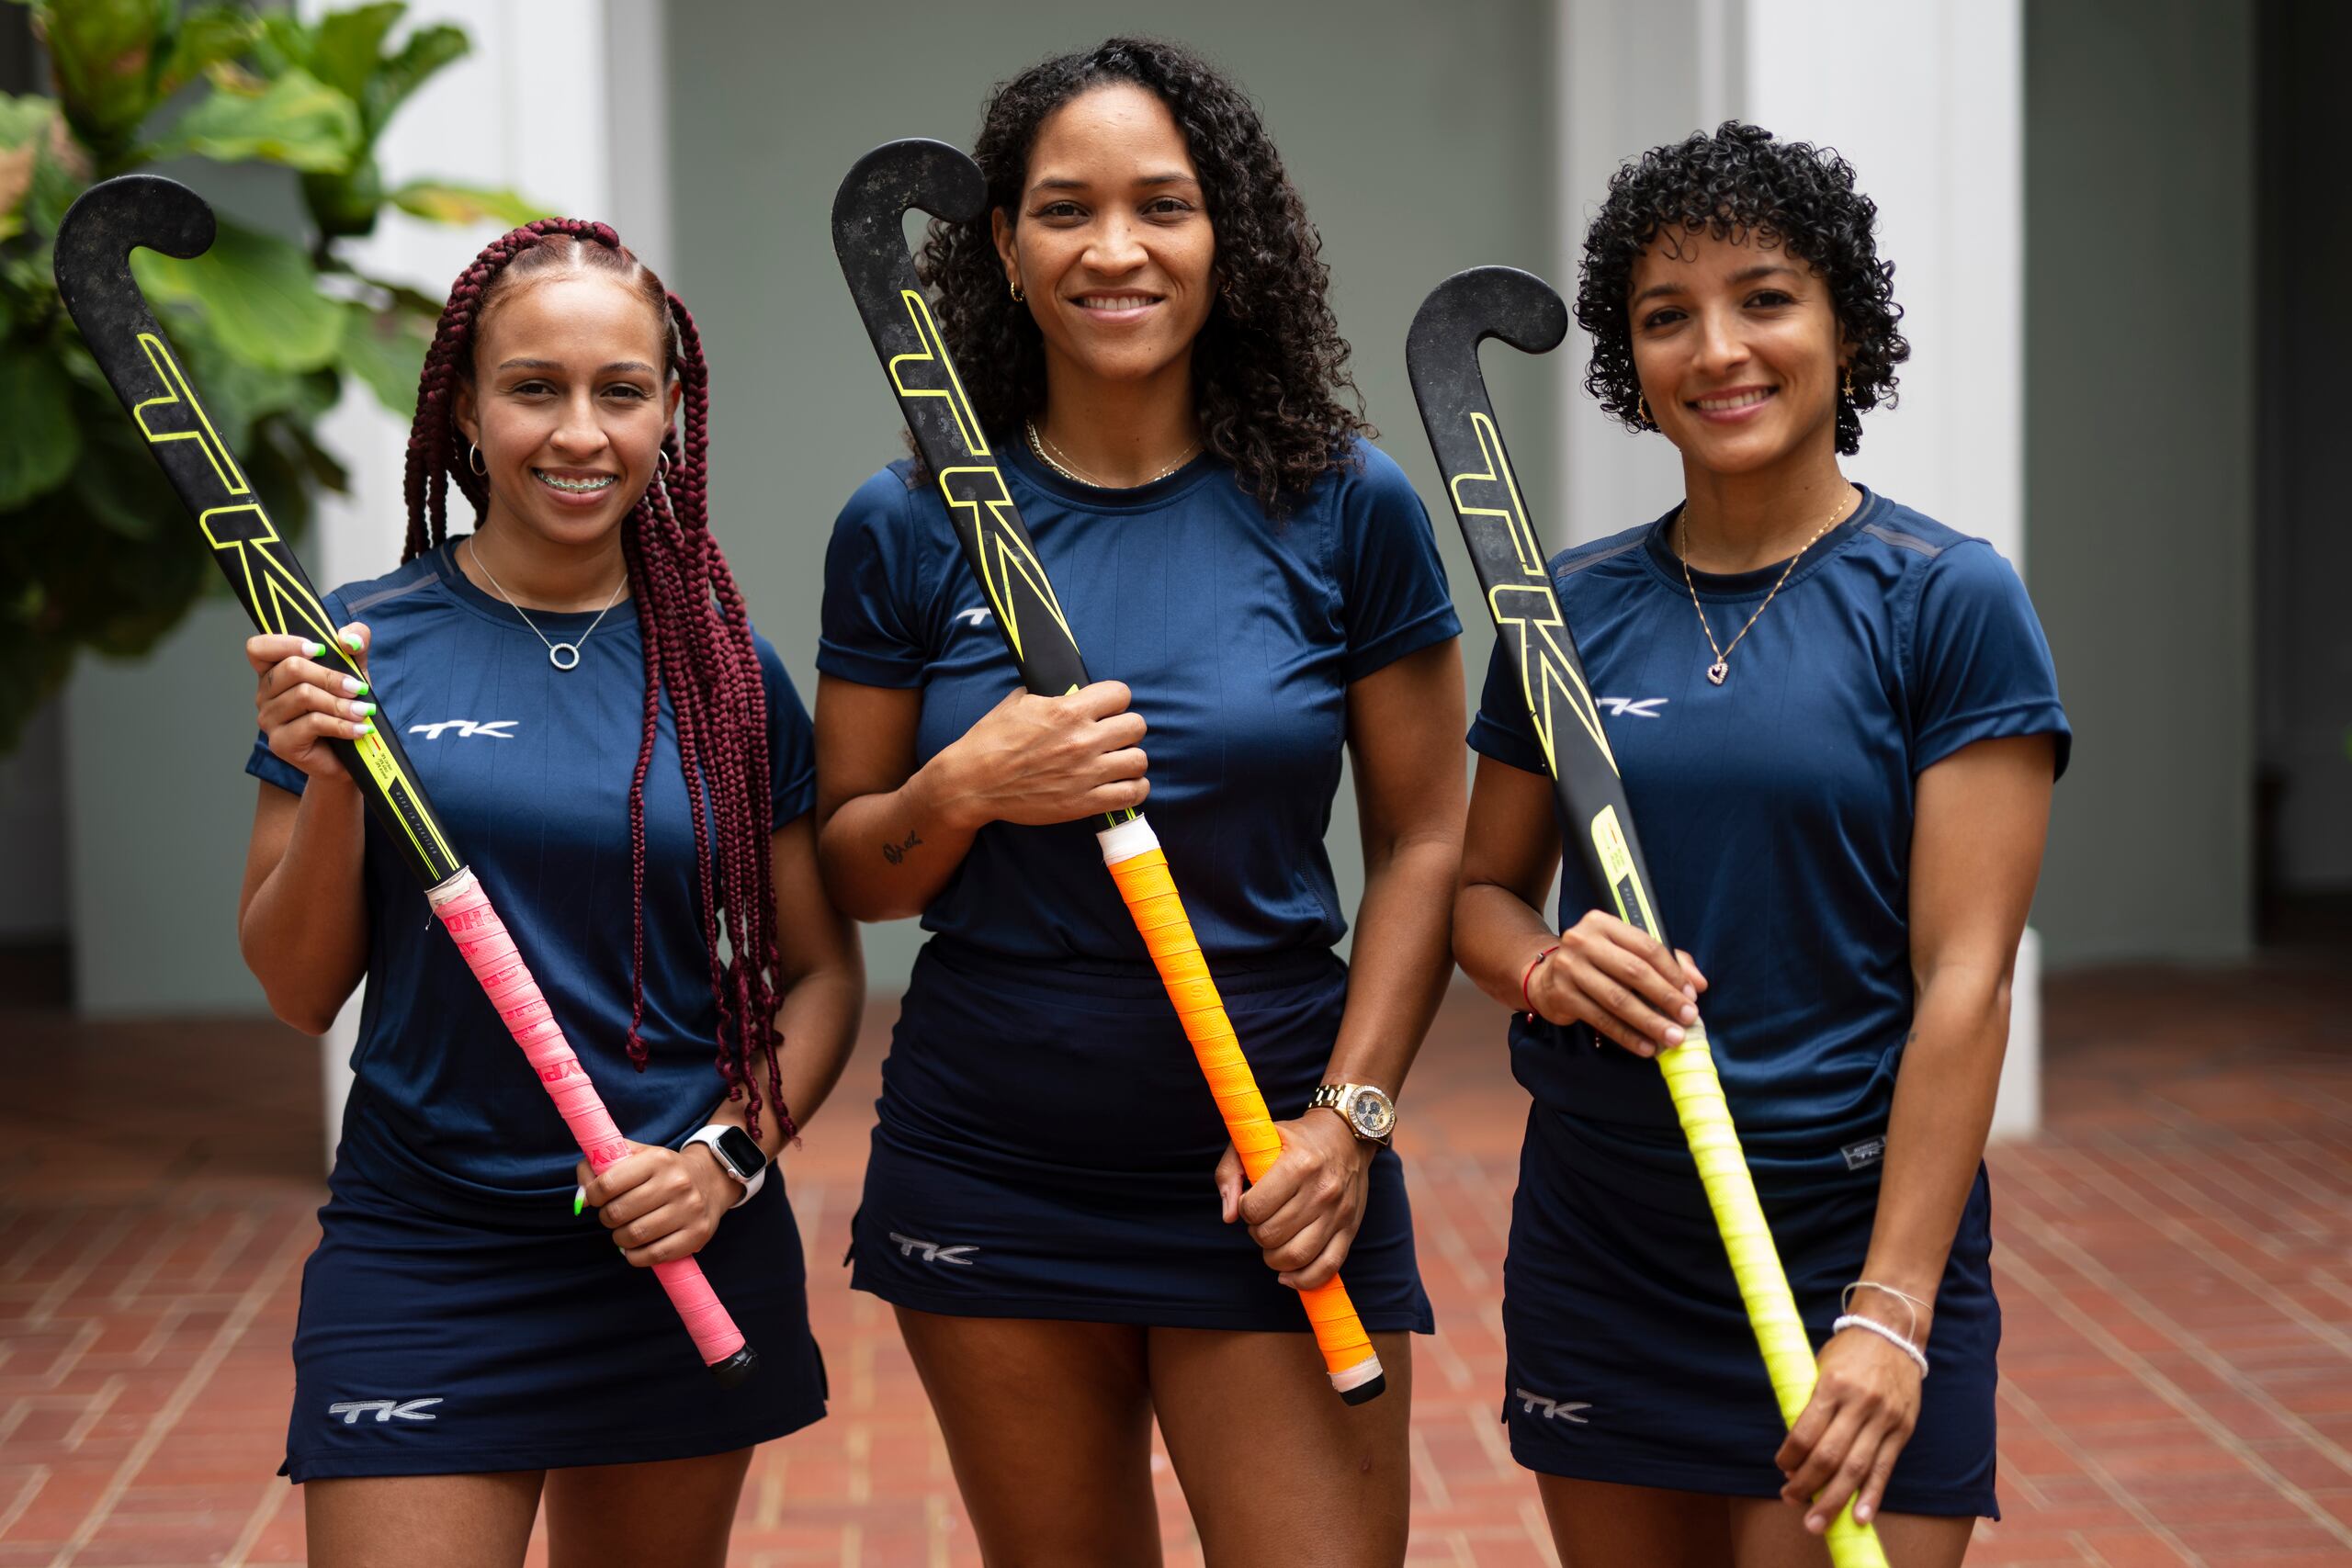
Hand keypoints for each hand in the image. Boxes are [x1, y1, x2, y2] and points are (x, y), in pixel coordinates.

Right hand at [246, 622, 373, 783]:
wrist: (351, 755)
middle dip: (331, 676)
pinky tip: (359, 729)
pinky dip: (341, 724)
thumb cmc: (346, 708)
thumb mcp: (355, 670)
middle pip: (291, 669)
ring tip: (362, 712)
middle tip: (358, 688)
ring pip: (304, 696)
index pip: (258, 648)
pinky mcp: (280, 743)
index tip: (320, 649)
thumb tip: (349, 638)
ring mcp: (268, 720)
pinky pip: (312, 723)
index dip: (286, 643)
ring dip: (340, 703)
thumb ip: (355, 644)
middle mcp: (264, 695)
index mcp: (274, 673)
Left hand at [574, 1140, 739, 1266]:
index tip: (596, 1198)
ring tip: (624, 1231)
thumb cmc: (663, 1170)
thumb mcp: (635, 1155)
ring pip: (634, 1236)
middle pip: (617, 1213)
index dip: (592, 1195)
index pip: (607, 1183)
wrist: (711, 1180)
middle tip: (612, 1215)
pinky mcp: (697, 1234)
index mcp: (658, 1159)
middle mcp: (676, 1183)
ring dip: (619, 1238)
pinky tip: (636, 1247)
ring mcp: (689, 1210)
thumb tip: (581, 1199)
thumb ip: (599, 1167)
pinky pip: (654, 1255)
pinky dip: (636, 1256)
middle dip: (606, 1217)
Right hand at [927, 681, 1147, 828]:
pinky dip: (1133, 789)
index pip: (1121, 694)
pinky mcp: (1084, 803)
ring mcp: (1086, 774)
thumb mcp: (1018, 703)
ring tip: (1119, 761)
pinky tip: (1123, 784)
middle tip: (1114, 735)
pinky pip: (1131, 794)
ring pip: (1139, 760)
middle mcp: (1082, 741)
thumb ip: (1050, 695)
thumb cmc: (991, 740)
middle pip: (1136, 726)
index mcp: (1068, 711)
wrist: (974, 783)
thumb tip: (1068, 690)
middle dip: (1127, 727)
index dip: (1115, 699)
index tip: (1108, 707)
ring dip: (1131, 759)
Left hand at [1213, 1109, 1372, 1290]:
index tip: (1249, 1202)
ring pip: (1296, 1257)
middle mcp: (1321, 1190)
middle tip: (1261, 1220)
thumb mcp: (1256, 1140)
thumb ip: (1230, 1172)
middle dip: (1257, 1233)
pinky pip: (1328, 1267)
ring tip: (1273, 1242)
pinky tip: (1288, 1275)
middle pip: (1272, 1235)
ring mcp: (1338, 1213)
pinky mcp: (1350, 1229)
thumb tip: (1228, 1216)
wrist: (1346, 1137)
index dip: (1244, 1210)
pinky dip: (1304, 1280)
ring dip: (1274, 1258)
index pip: (1256, 1208)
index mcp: (1298, 1164)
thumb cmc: (1295, 1140)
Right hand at [1525, 910, 1707, 1057]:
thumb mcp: (1626, 953)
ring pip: (1618, 999)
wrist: (1546, 976)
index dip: (1672, 972)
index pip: (1646, 947)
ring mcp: (1569, 968)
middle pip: (1634, 972)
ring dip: (1650, 1021)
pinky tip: (1645, 1047)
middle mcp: (1583, 941)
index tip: (1691, 995)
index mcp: (1602, 924)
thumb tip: (1698, 983)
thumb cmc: (1595, 963)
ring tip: (1672, 1037)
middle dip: (1666, 998)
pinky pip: (1602, 1019)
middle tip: (1687, 1019)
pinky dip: (1627, 1036)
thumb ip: (1665, 962)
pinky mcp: (1562, 995)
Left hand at [1775, 1307, 1926, 1531]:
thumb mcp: (1821, 1367)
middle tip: (1790, 1500)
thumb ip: (1812, 1404)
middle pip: (1830, 1456)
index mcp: (1833, 1385)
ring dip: (1834, 1499)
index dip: (1790, 1456)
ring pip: (1856, 1468)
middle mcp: (1860, 1403)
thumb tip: (1797, 1449)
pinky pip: (1884, 1467)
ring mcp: (1884, 1418)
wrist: (1892, 1331)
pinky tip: (1860, 1516)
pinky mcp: (1902, 1429)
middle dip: (1807, 1484)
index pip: (1806, 1431)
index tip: (1781, 1468)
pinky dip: (1871, 1494)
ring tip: (1817, 1521)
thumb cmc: (1848, 1350)